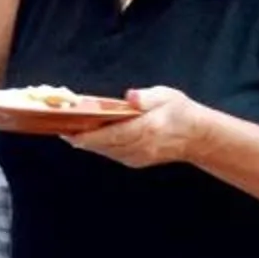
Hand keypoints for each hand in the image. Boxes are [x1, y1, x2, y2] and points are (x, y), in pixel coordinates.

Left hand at [69, 87, 212, 169]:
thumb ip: (146, 97)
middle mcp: (141, 147)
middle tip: (60, 129)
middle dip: (81, 138)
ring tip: (69, 132)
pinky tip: (88, 138)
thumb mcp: (166, 96)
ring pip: (106, 151)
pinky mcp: (137, 161)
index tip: (70, 132)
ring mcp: (139, 157)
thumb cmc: (180, 111)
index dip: (89, 135)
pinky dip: (99, 146)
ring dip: (88, 143)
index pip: (112, 135)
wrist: (198, 137)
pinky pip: (113, 154)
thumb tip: (131, 97)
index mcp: (147, 129)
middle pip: (104, 145)